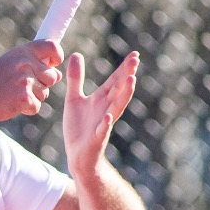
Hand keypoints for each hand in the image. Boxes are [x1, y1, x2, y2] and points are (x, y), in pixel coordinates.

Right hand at [0, 40, 64, 123]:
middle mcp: (25, 63)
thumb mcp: (12, 64)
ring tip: (13, 94)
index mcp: (24, 51)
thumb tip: (58, 74)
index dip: (57, 56)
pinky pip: (37, 106)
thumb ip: (34, 65)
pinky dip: (27, 109)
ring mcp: (25, 80)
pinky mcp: (24, 98)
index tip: (53, 63)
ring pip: (45, 93)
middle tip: (21, 86)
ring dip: (33, 97)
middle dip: (42, 84)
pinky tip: (13, 104)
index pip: (53, 47)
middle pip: (52, 76)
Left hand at [60, 51, 139, 175]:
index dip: (123, 68)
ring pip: (116, 107)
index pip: (115, 80)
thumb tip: (76, 54)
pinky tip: (108, 117)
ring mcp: (103, 123)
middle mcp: (105, 109)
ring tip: (132, 81)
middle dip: (127, 75)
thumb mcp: (74, 99)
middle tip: (136, 60)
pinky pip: (103, 130)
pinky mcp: (97, 138)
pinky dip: (106, 123)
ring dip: (125, 95)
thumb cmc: (78, 128)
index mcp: (100, 99)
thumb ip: (76, 78)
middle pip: (118, 90)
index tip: (135, 54)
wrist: (78, 156)